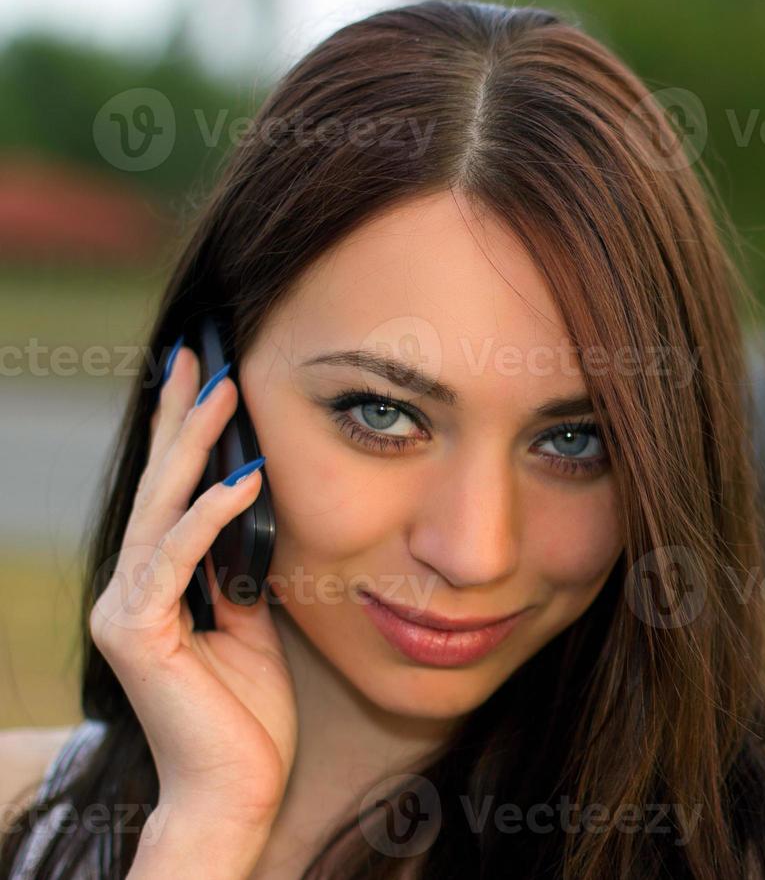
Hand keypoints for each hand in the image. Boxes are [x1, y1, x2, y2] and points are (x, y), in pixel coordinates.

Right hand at [90, 342, 295, 833]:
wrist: (236, 788)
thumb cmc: (247, 713)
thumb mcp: (253, 624)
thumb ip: (241, 571)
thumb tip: (254, 513)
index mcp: (155, 588)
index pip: (170, 497)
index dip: (185, 438)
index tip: (205, 382)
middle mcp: (128, 591)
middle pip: (156, 490)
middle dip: (180, 422)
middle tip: (201, 360)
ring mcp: (125, 610)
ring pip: (161, 512)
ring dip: (194, 449)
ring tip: (224, 396)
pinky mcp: (137, 634)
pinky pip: (176, 560)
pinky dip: (210, 518)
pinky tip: (243, 480)